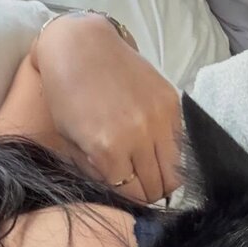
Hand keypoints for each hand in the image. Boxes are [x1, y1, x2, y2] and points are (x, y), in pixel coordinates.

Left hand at [33, 14, 182, 202]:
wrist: (82, 46)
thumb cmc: (66, 95)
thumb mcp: (70, 140)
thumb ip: (95, 171)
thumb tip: (119, 189)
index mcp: (108, 149)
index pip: (132, 195)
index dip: (128, 200)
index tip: (125, 194)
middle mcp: (139, 137)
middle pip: (157, 187)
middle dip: (147, 193)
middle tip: (138, 186)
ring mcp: (159, 119)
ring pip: (175, 172)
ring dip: (163, 178)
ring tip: (148, 170)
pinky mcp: (172, 103)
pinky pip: (180, 144)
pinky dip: (170, 153)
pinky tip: (154, 147)